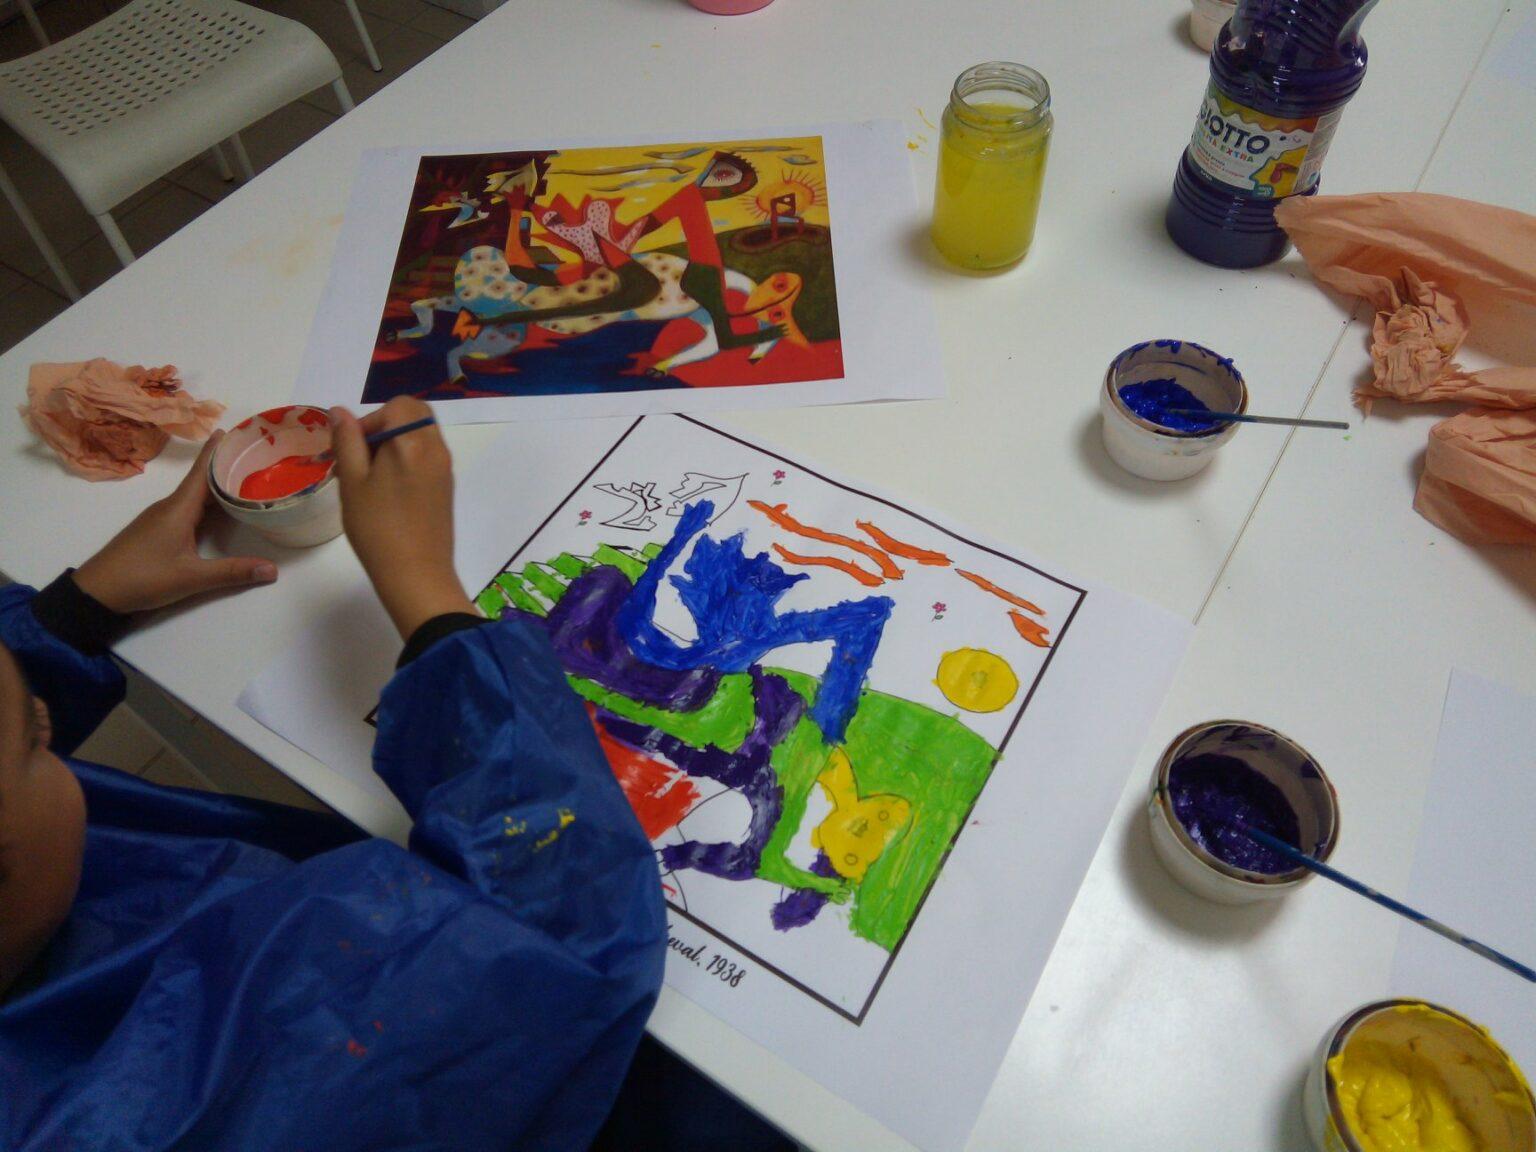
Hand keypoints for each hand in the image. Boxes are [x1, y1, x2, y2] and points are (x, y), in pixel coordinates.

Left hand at [72, 433, 277, 613]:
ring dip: (215, 485)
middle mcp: (170, 507)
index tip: (232, 429)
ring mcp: (160, 518)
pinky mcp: (156, 529)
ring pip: (194, 495)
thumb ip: (232, 572)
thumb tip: (273, 570)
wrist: (98, 591)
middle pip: (200, 480)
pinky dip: (206, 502)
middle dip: (224, 466)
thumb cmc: (143, 577)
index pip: (201, 472)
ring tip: (242, 478)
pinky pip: (187, 507)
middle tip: (252, 455)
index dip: (216, 450)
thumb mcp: (191, 578)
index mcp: (178, 509)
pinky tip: (218, 509)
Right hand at [331, 398, 474, 639]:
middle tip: (362, 459)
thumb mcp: (352, 482)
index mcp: (413, 442)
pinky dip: (407, 461)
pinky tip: (388, 492)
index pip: (398, 406)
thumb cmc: (378, 529)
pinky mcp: (447, 488)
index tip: (353, 450)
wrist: (417, 575)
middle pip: (415, 415)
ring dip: (395, 445)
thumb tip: (340, 411)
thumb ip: (347, 441)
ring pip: (421, 437)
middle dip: (385, 427)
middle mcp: (437, 449)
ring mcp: (446, 469)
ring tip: (370, 479)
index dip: (371, 420)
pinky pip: (428, 458)